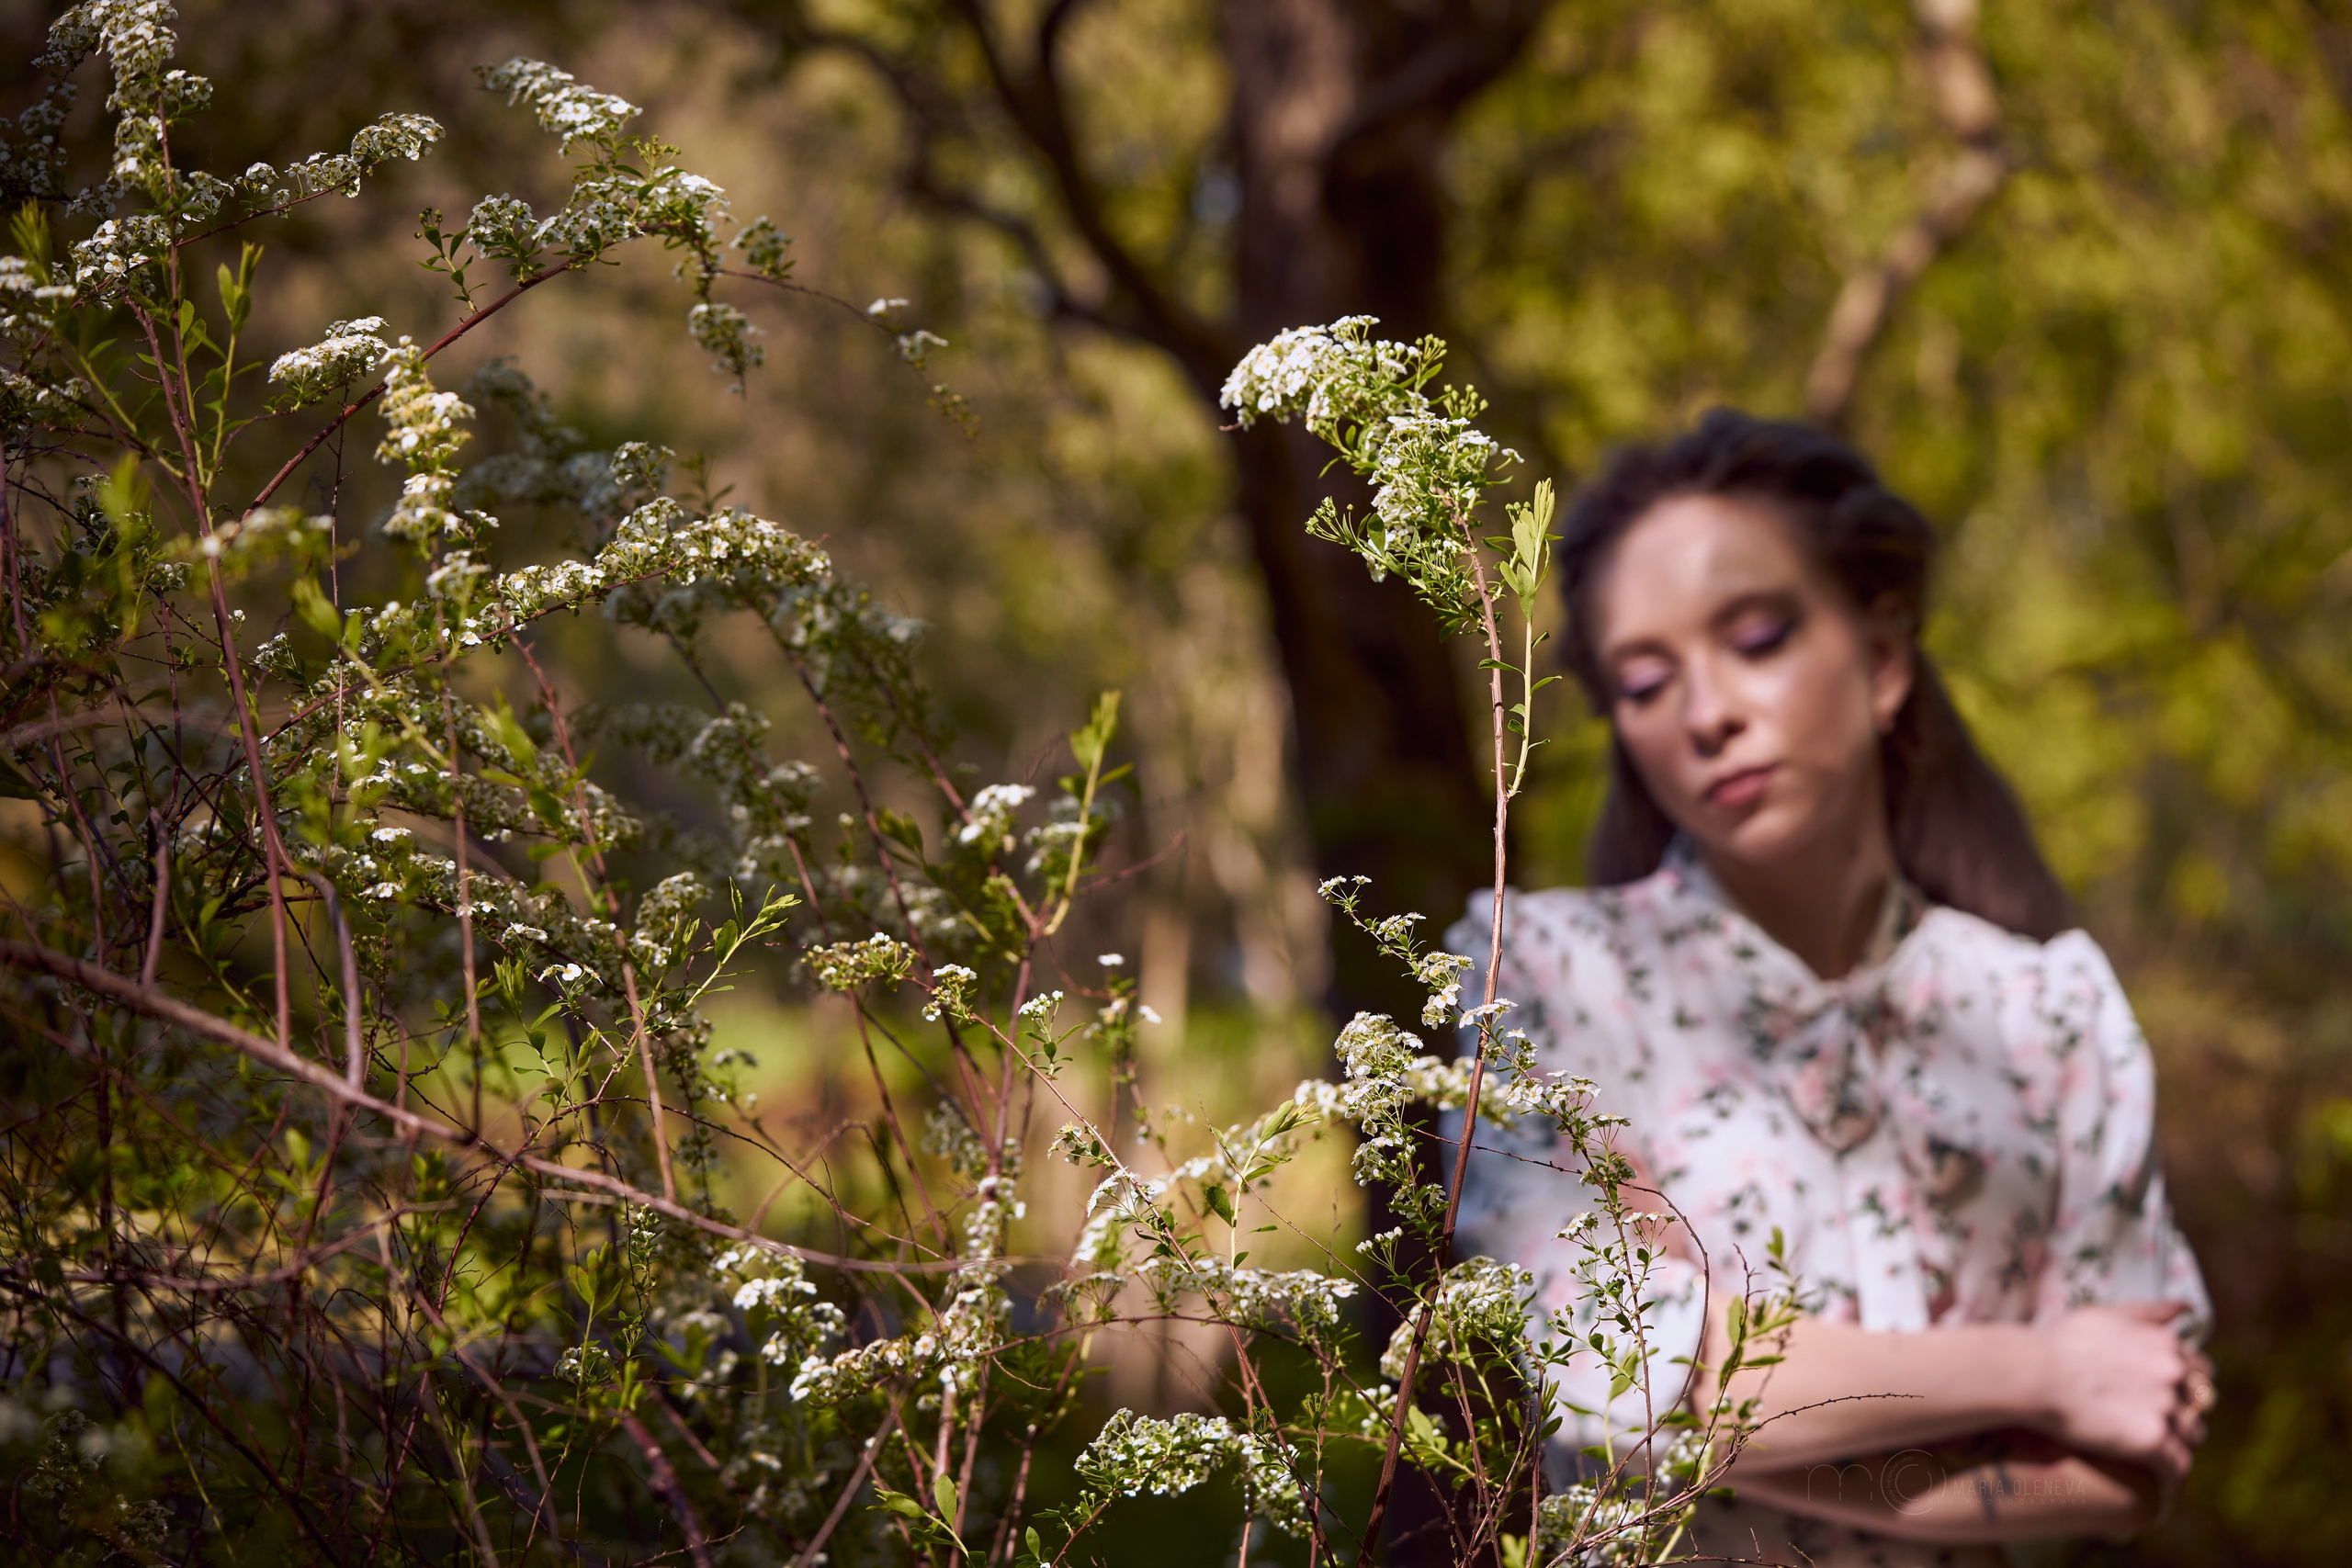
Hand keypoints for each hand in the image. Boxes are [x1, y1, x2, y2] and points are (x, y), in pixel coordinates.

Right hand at [2031, 1301, 2206, 1484]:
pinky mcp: (2152, 1441)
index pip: (2202, 1369)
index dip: (2187, 1381)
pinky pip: (2177, 1464)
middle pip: (2201, 1402)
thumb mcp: (2108, 1313)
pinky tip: (2160, 1475)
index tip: (2170, 1391)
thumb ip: (2150, 1311)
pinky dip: (2172, 1472)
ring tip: (2159, 1448)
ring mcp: (2165, 1408)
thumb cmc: (2063, 1340)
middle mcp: (2173, 1374)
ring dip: (2179, 1440)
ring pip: (2193, 1433)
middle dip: (2186, 1410)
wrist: (2034, 1372)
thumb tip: (2184, 1308)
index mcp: (2166, 1344)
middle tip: (2160, 1419)